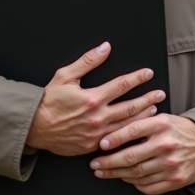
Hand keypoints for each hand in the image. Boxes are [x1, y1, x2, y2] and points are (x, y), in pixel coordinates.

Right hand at [25, 42, 165, 156]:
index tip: (148, 73)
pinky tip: (137, 131)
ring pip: (126, 125)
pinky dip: (129, 135)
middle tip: (160, 93)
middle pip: (130, 107)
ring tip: (154, 110)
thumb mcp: (65, 75)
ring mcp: (96, 134)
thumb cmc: (49, 101)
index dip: (137, 78)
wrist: (34, 127)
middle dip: (148, 98)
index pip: (122, 85)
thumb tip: (105, 48)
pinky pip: (115, 141)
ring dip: (142, 117)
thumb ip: (87, 61)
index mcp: (92, 98)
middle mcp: (97, 117)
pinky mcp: (93, 146)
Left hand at [88, 114, 194, 194]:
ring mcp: (171, 165)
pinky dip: (134, 185)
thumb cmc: (180, 130)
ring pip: (136, 174)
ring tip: (105, 173)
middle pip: (130, 157)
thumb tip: (113, 130)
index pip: (132, 130)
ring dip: (117, 175)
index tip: (100, 145)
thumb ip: (142, 123)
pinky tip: (126, 179)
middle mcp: (166, 145)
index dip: (113, 139)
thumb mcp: (163, 118)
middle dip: (108, 162)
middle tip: (95, 164)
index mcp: (162, 125)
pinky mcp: (176, 180)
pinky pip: (149, 187)